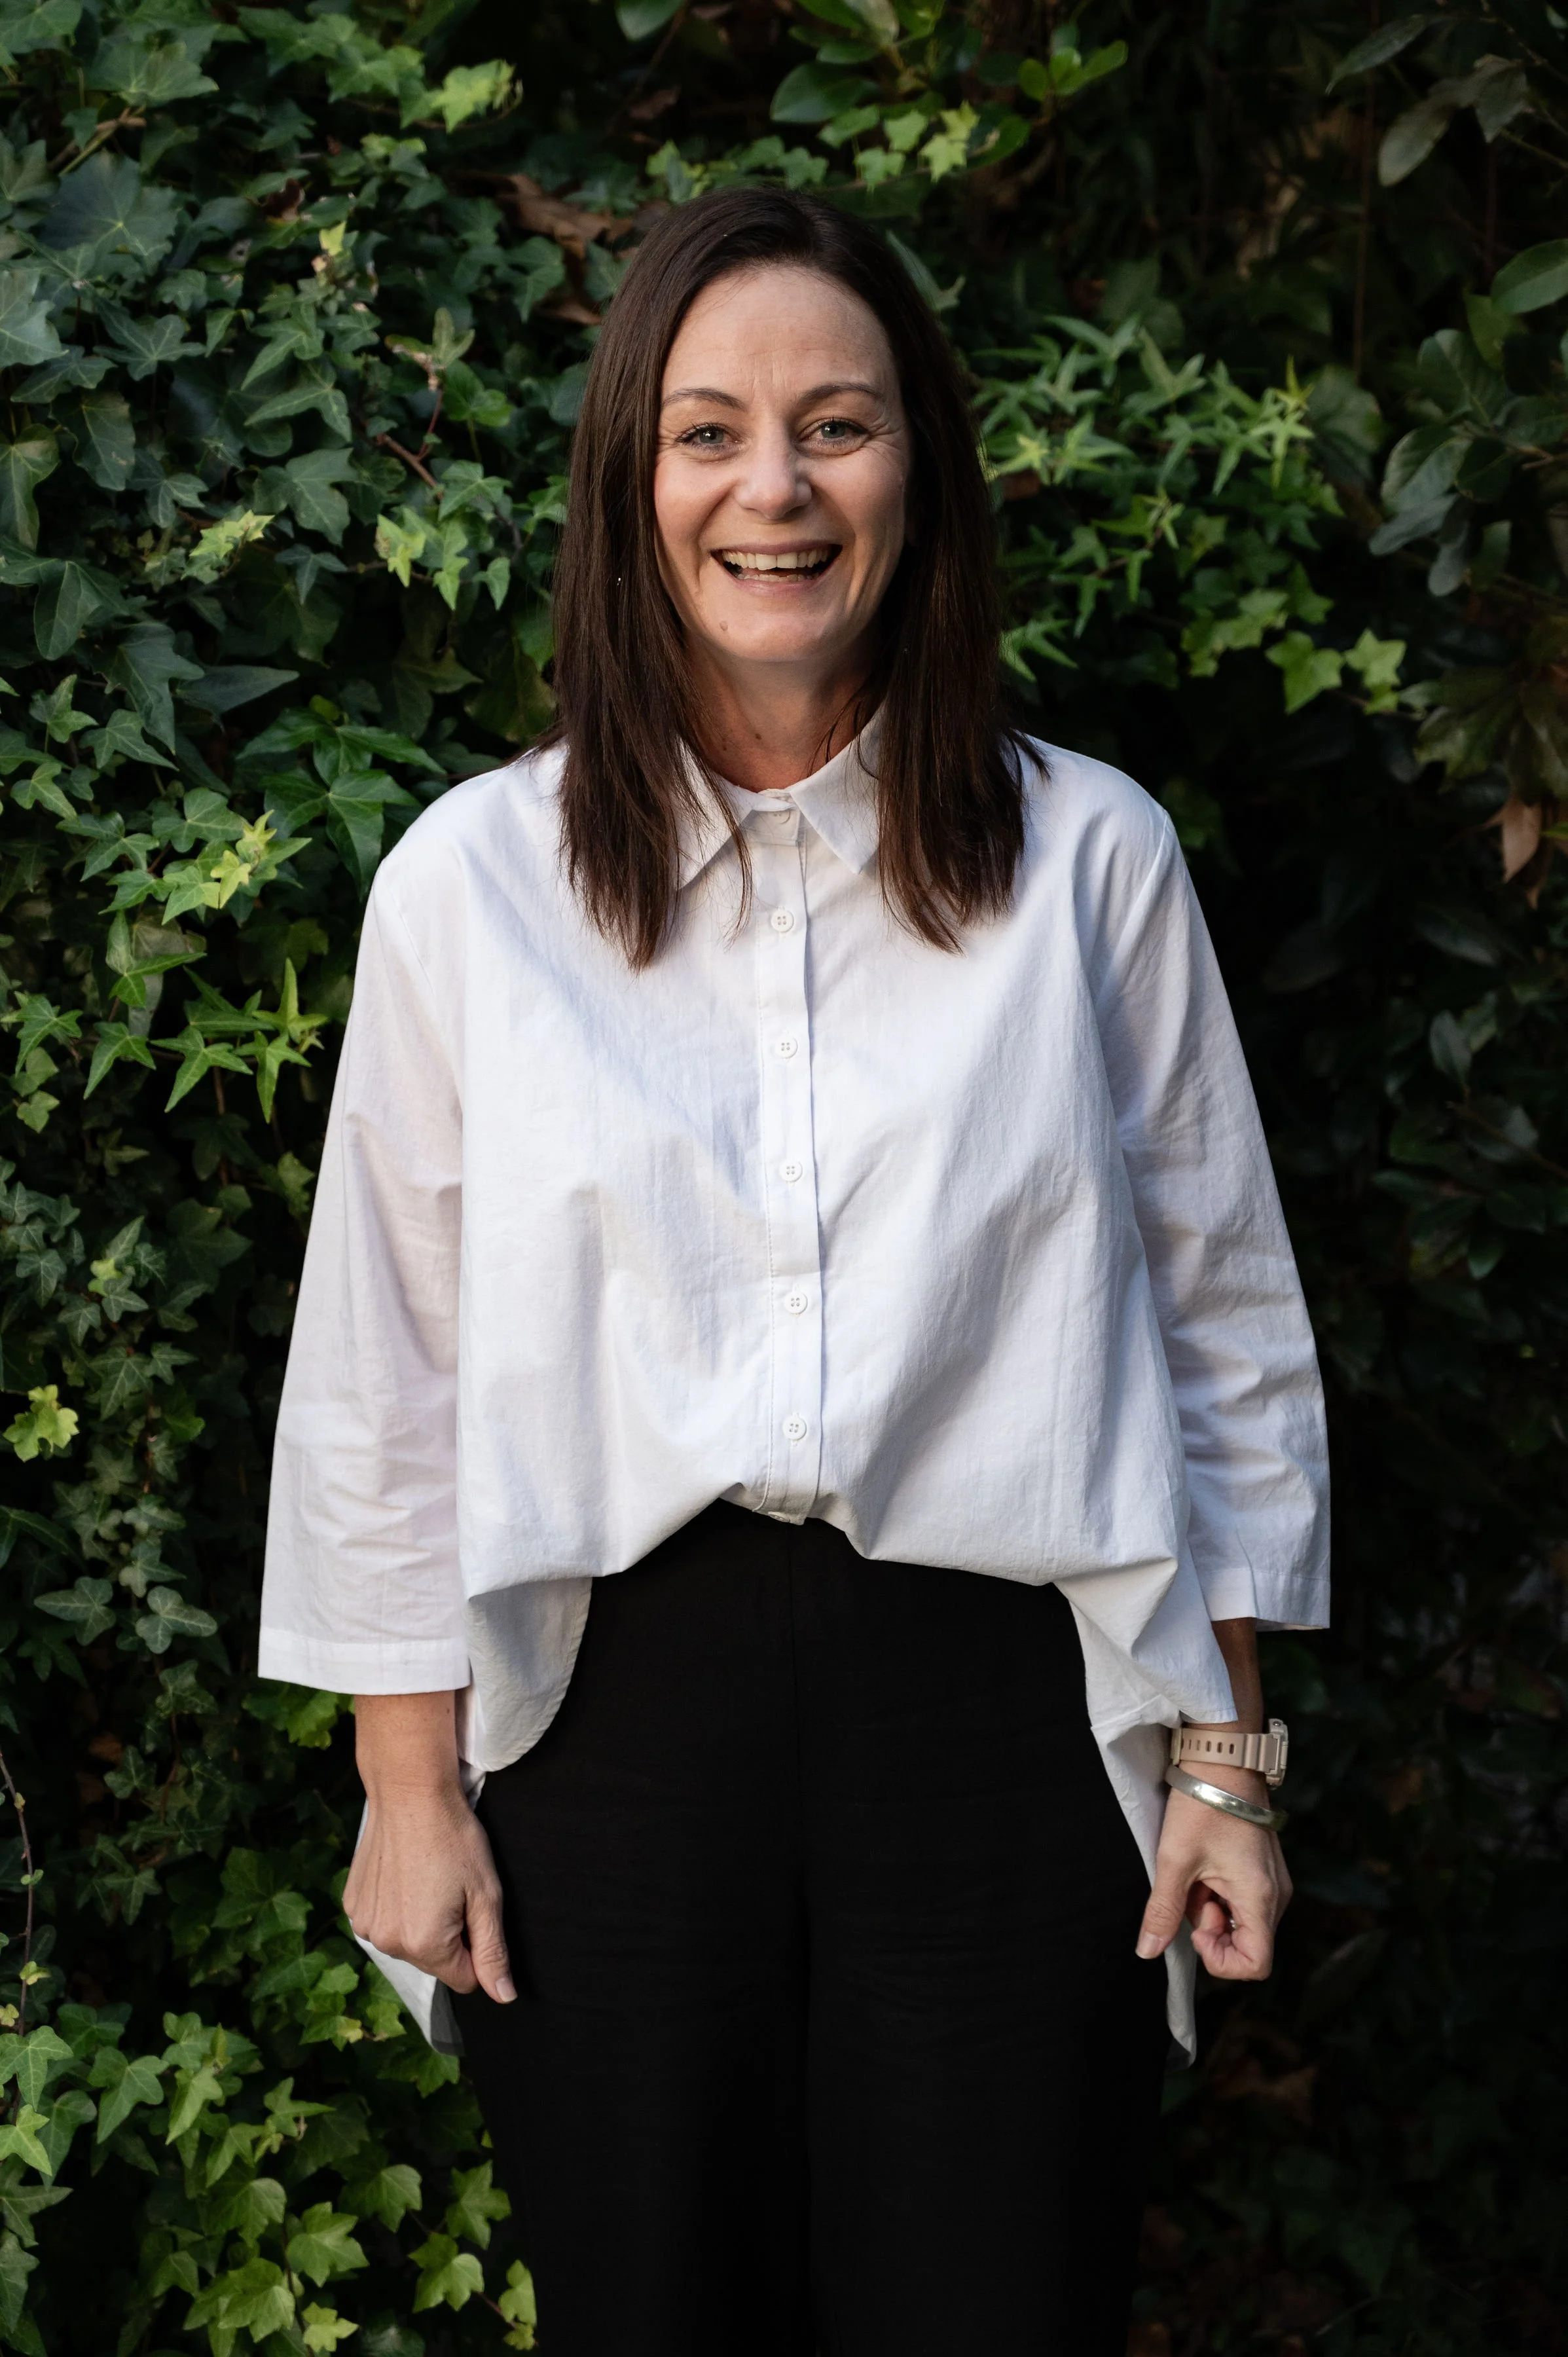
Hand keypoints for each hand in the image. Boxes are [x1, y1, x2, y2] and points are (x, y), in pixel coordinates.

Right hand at [343, 1782, 515, 2000]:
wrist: (409, 1793)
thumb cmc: (454, 1838)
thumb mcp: (486, 1895)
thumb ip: (492, 1951)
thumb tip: (504, 1996)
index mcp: (425, 1944)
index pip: (463, 1979)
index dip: (476, 1949)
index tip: (473, 1909)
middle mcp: (388, 1943)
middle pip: (434, 1962)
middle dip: (448, 1936)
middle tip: (452, 1889)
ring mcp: (365, 1925)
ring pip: (407, 1943)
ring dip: (420, 1923)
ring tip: (427, 1879)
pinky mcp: (353, 1905)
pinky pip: (384, 1923)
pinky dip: (396, 1908)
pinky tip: (404, 1875)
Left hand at [1135, 1783, 1291, 1979]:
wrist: (1223, 1760)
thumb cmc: (1201, 1805)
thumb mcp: (1174, 1859)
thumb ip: (1162, 1910)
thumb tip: (1147, 1951)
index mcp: (1260, 1897)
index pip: (1256, 1965)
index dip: (1221, 1960)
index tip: (1196, 1927)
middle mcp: (1277, 1895)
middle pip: (1247, 1944)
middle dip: (1211, 1928)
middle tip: (1191, 1891)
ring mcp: (1273, 1883)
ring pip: (1241, 1922)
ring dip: (1212, 1908)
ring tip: (1196, 1872)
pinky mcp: (1265, 1871)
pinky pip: (1242, 1901)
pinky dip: (1219, 1893)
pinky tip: (1204, 1866)